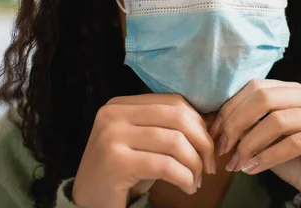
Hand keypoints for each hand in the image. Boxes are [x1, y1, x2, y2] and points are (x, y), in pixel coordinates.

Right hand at [72, 94, 215, 207]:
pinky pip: (165, 166)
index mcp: (120, 105)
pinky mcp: (116, 162)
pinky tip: (188, 187)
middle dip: (203, 142)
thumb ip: (168, 128)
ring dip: (195, 164)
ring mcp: (111, 137)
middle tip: (209, 166)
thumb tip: (213, 122)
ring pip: (175, 142)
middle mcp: (113, 115)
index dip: (199, 123)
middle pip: (178, 118)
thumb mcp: (144, 143)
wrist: (88, 202)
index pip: (174, 103)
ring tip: (197, 179)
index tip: (209, 146)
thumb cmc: (122, 174)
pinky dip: (185, 177)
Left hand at [208, 79, 300, 207]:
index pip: (255, 87)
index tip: (213, 133)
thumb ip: (247, 125)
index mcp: (293, 89)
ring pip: (277, 121)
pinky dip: (268, 157)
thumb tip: (215, 123)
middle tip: (223, 149)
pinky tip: (252, 169)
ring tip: (236, 163)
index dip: (230, 109)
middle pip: (264, 98)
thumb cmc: (292, 159)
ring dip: (250, 144)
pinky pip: (294, 143)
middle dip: (237, 124)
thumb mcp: (264, 138)